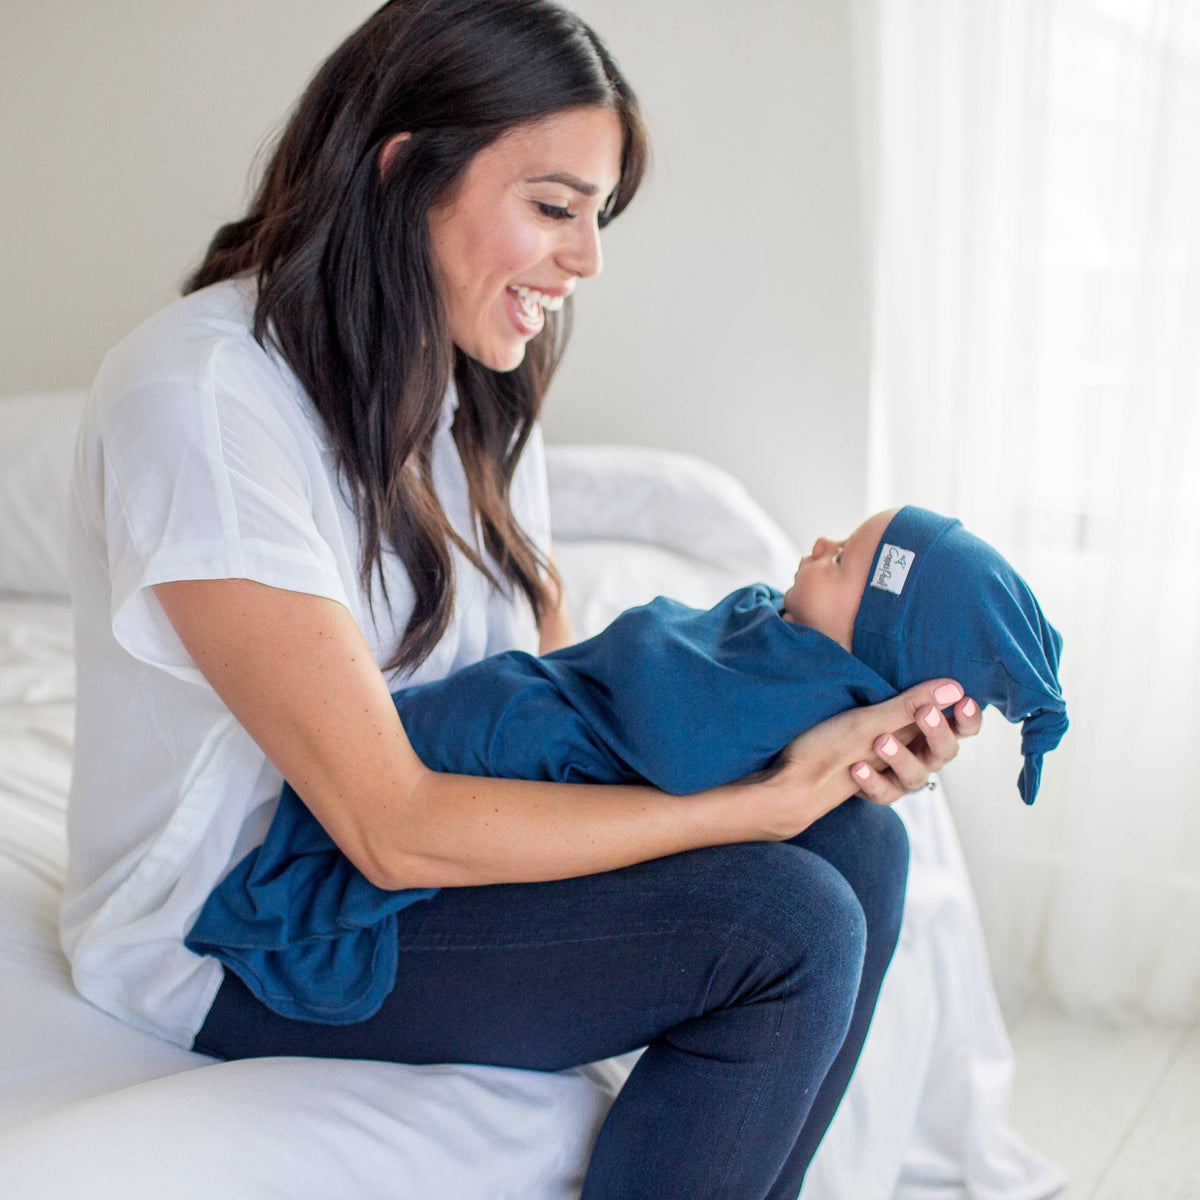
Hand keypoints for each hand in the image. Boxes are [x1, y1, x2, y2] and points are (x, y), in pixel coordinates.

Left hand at [754, 679, 982, 839]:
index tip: (963, 700)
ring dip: (901, 758)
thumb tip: (955, 686)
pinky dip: (872, 780)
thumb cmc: (830, 735)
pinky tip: (856, 767)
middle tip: (924, 713)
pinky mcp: (877, 792)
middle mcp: (913, 752)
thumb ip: (912, 704)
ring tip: (879, 740)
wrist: (794, 772)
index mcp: (918, 728)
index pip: (959, 727)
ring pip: (918, 777)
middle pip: (945, 753)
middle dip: (937, 733)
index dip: (968, 717)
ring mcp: (895, 774)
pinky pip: (886, 792)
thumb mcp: (871, 715)